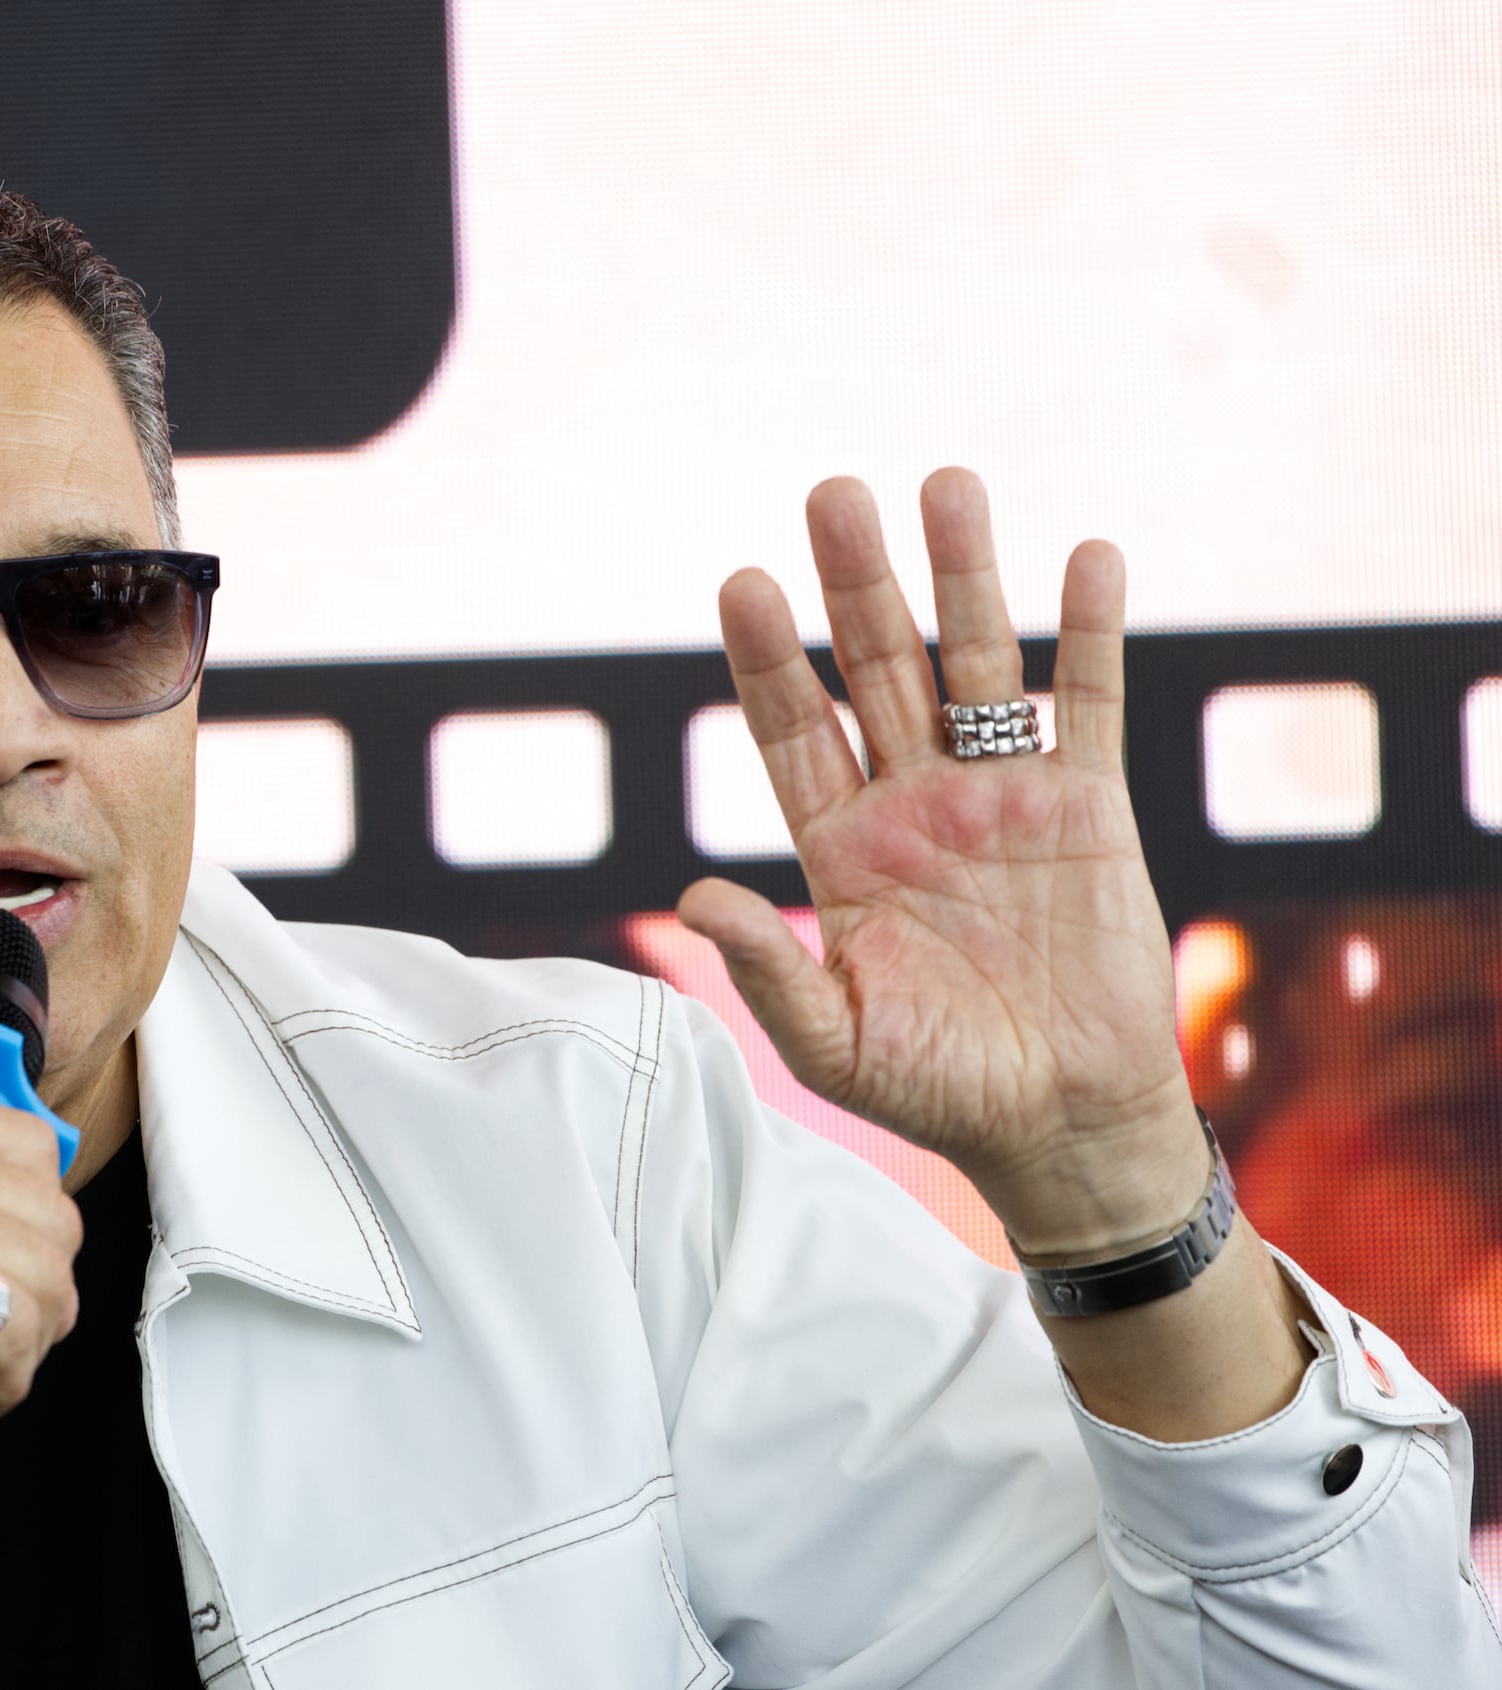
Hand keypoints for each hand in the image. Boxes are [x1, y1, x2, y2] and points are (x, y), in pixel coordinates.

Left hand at [677, 470, 1204, 1253]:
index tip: (743, 584)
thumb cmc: (936, 1091)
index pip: (792, 731)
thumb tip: (693, 896)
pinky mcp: (1090, 810)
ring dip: (965, 577)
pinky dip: (1088, 634)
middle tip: (834, 493)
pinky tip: (1086, 558)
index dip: (766, 659)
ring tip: (949, 484)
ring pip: (976, 664)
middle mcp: (913, 803)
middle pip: (877, 669)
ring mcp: (1001, 798)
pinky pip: (1087, 704)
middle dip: (857, 583)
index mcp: (841, 848)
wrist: (1060, 1124)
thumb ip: (769, 968)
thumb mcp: (832, 1042)